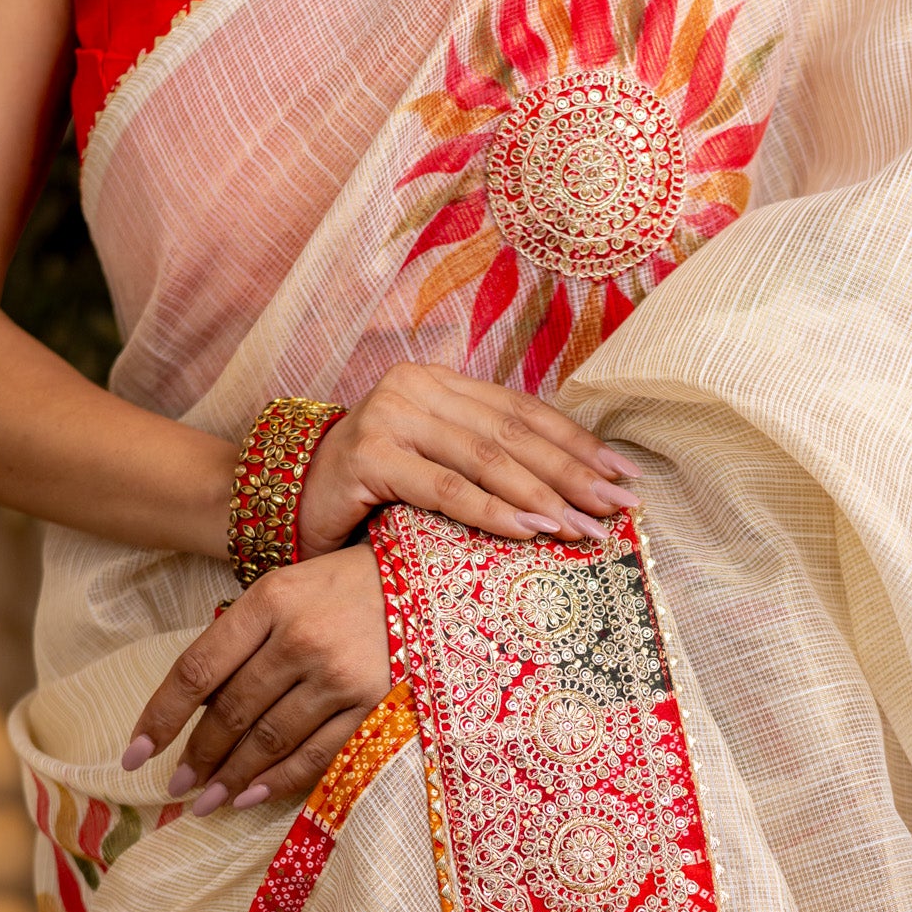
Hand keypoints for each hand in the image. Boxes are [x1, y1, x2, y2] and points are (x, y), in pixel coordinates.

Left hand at [121, 544, 390, 810]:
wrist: (440, 585)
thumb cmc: (354, 586)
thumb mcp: (293, 587)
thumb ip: (248, 634)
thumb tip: (201, 702)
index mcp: (271, 599)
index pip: (197, 669)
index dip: (160, 717)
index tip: (135, 753)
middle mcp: (301, 637)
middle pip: (231, 711)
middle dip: (197, 755)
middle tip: (175, 787)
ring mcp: (339, 675)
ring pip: (269, 738)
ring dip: (231, 776)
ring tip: (205, 800)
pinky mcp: (375, 705)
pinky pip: (317, 754)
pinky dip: (279, 779)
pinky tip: (251, 796)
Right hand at [296, 361, 639, 557]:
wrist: (287, 503)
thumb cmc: (369, 494)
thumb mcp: (433, 468)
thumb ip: (484, 463)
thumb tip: (570, 492)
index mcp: (440, 383)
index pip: (522, 411)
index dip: (577, 442)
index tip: (624, 474)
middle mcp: (417, 388)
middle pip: (512, 434)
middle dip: (573, 473)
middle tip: (618, 507)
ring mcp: (390, 418)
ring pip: (484, 460)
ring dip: (542, 495)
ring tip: (584, 527)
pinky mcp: (369, 456)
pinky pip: (445, 488)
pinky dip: (492, 511)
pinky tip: (530, 529)